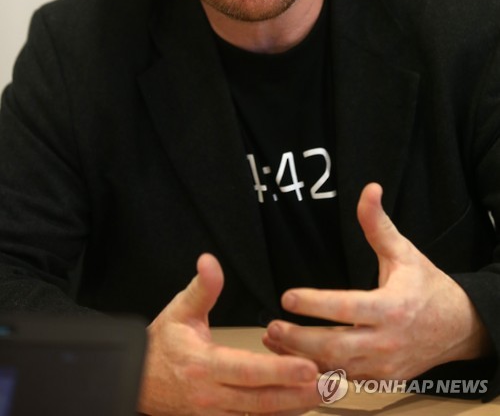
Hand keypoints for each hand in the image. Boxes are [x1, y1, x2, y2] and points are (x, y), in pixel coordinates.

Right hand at [137, 253, 319, 415]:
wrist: (136, 382)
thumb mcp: (179, 311)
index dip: (279, 370)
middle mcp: (212, 396)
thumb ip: (202, 288)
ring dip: (294, 407)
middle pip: (263, 400)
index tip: (307, 366)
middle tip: (331, 382)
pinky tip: (299, 406)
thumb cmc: (161, 346)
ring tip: (324, 393)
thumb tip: (210, 261)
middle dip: (299, 393)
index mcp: (204, 366)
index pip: (247, 371)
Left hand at [263, 183, 491, 379]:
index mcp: (392, 307)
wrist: (458, 327)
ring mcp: (385, 365)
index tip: (287, 297)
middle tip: (272, 325)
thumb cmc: (426, 286)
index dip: (315, 304)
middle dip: (300, 339)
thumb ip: (378, 224)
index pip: (348, 308)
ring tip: (273, 340)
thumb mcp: (403, 252)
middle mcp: (388, 341)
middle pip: (336, 346)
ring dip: (302, 356)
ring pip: (337, 367)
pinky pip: (345, 378)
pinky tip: (295, 357)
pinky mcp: (382, 379)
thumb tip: (369, 189)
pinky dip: (319, 370)